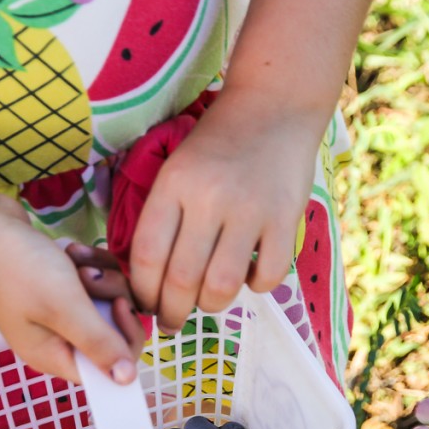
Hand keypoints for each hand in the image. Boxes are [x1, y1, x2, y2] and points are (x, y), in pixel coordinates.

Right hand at [0, 202, 143, 385]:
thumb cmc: (17, 268)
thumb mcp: (64, 309)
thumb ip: (98, 344)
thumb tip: (127, 381)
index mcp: (55, 356)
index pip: (109, 367)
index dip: (123, 338)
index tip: (118, 305)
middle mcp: (59, 338)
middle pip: (113, 329)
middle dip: (112, 296)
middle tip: (90, 276)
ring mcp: (59, 311)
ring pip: (109, 299)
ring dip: (102, 275)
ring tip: (76, 260)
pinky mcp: (61, 285)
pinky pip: (96, 279)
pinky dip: (91, 262)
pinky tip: (72, 251)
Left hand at [129, 88, 325, 332]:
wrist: (274, 107)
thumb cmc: (216, 145)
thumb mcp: (175, 169)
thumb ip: (163, 217)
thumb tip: (149, 280)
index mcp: (173, 184)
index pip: (146, 256)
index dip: (142, 292)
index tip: (145, 305)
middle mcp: (209, 198)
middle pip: (181, 279)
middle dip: (171, 312)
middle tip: (171, 322)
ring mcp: (250, 209)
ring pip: (221, 285)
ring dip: (211, 305)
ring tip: (208, 302)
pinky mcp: (286, 218)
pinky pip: (267, 275)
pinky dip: (256, 286)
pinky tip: (249, 275)